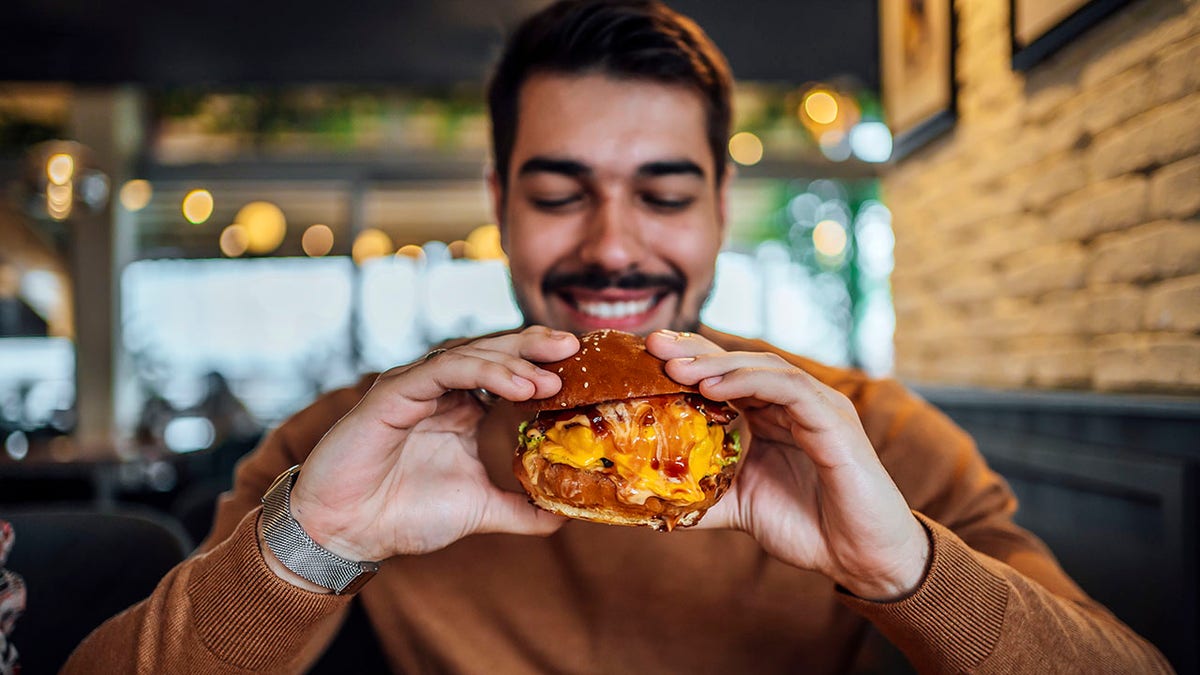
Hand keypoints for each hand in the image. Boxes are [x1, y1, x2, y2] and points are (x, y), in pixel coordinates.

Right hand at [286, 326, 578, 562]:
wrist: (346, 532)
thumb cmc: (402, 513)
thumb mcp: (479, 509)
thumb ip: (520, 510)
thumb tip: (563, 517)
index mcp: (460, 408)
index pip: (508, 371)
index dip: (544, 365)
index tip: (584, 369)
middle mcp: (440, 390)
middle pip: (495, 352)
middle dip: (535, 346)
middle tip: (575, 346)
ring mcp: (415, 386)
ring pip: (472, 354)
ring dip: (514, 360)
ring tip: (552, 374)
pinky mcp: (393, 392)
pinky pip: (443, 370)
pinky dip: (484, 372)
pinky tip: (518, 385)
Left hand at [647, 330, 929, 601]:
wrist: (861, 557)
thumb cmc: (809, 527)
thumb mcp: (739, 508)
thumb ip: (702, 498)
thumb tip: (650, 501)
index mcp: (771, 416)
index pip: (726, 376)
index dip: (688, 362)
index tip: (646, 357)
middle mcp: (794, 403)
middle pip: (739, 362)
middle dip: (695, 351)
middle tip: (653, 345)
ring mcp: (817, 407)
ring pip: (763, 368)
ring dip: (716, 364)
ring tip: (676, 368)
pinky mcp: (835, 421)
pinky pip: (789, 388)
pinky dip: (750, 382)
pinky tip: (713, 387)